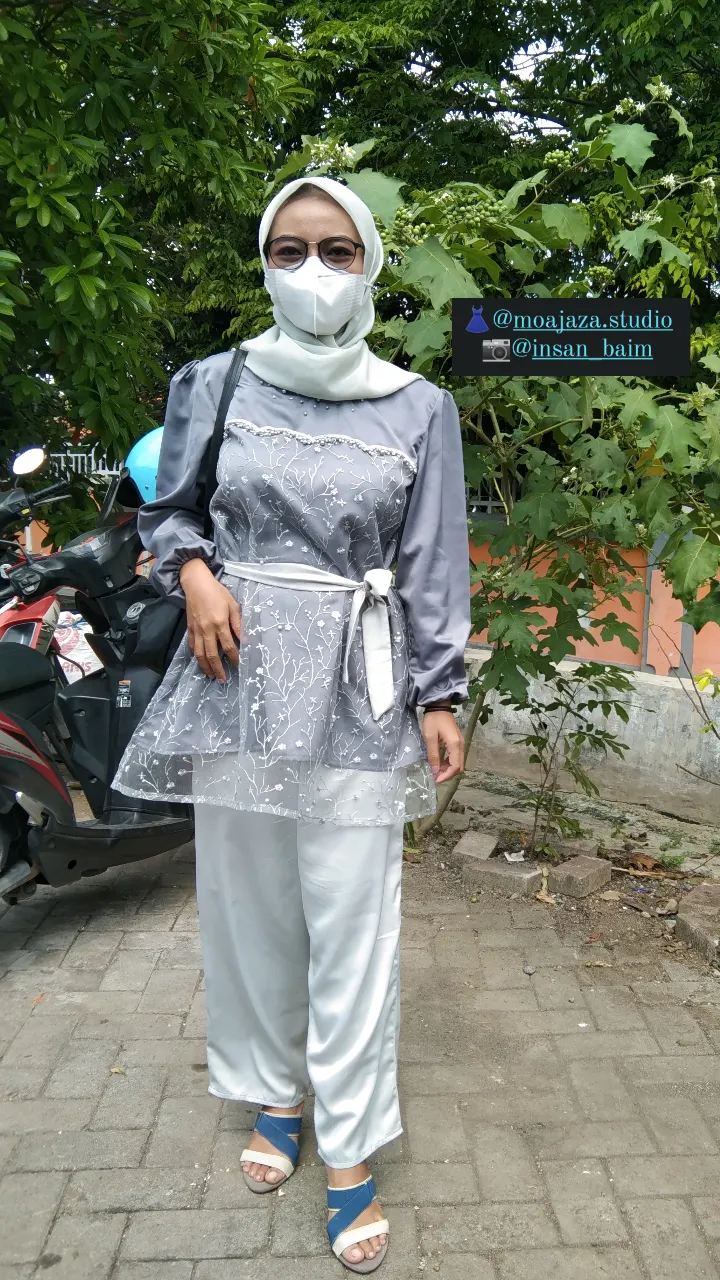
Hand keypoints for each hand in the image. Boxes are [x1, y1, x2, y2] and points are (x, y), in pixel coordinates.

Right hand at [179, 558, 241, 681]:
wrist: (196, 584)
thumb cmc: (217, 593)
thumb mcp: (233, 605)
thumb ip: (238, 624)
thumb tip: (244, 639)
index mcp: (220, 623)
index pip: (228, 646)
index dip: (234, 658)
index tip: (238, 666)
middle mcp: (207, 629)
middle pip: (212, 654)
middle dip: (218, 669)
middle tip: (222, 680)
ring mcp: (197, 630)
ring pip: (200, 654)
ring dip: (205, 667)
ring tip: (211, 676)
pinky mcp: (190, 628)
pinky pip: (192, 646)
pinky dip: (196, 656)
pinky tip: (201, 662)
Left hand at [421, 709, 464, 783]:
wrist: (439, 706)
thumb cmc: (433, 720)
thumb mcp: (430, 738)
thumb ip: (433, 755)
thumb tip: (434, 771)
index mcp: (455, 745)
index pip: (455, 766)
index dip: (446, 776)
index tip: (436, 780)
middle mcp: (461, 745)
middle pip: (459, 766)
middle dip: (447, 774)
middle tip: (435, 776)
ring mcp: (460, 743)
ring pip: (457, 762)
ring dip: (447, 769)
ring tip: (435, 770)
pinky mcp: (457, 742)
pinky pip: (455, 757)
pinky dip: (448, 763)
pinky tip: (438, 763)